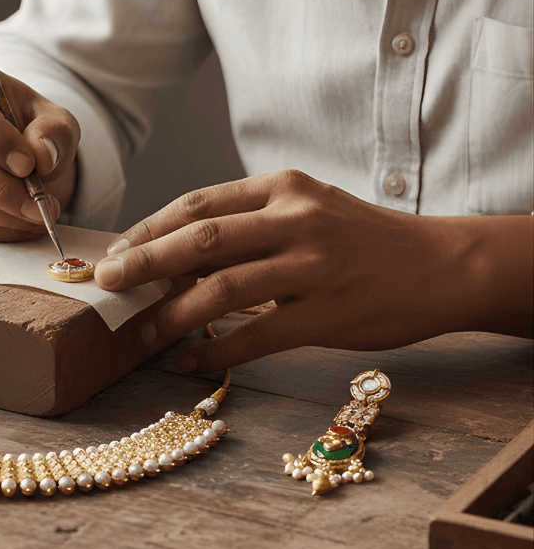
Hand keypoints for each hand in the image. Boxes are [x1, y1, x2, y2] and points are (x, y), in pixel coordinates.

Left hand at [94, 170, 533, 370]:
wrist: (440, 264)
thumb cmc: (359, 238)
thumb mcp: (305, 209)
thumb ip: (246, 224)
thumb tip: (173, 253)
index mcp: (283, 188)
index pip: (199, 204)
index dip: (149, 229)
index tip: (116, 252)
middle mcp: (296, 220)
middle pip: (201, 240)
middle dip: (145, 263)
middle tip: (106, 284)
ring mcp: (314, 267)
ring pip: (223, 289)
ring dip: (171, 313)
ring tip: (140, 332)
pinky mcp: (328, 315)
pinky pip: (257, 336)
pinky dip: (216, 350)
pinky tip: (189, 360)